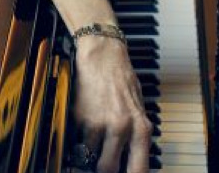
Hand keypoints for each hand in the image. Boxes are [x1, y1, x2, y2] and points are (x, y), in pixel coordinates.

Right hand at [71, 36, 152, 172]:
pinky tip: (82, 130)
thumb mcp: (138, 109)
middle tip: (101, 164)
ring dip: (88, 155)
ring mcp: (99, 123)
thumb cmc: (121, 79)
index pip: (138, 169)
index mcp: (141, 127)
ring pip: (89, 158)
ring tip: (90, 146)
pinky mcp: (80, 118)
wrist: (102, 55)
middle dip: (103, 169)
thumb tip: (130, 161)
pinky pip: (77, 141)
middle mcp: (122, 127)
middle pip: (109, 169)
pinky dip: (78, 140)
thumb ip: (135, 135)